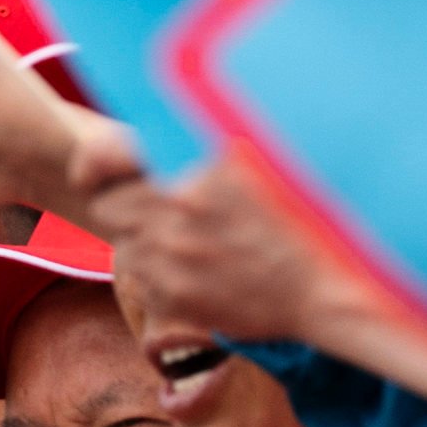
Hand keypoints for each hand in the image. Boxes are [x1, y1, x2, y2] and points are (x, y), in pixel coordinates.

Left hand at [103, 156, 336, 346]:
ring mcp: (172, 259)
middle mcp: (174, 214)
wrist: (328, 290)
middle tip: (153, 208)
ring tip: (183, 241)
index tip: (98, 169)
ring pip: (125, 246)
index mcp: (192, 173)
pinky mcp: (176, 297)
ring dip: (142, 241)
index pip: (107, 160)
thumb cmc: (303, 218)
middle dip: (123, 205)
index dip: (97, 165)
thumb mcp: (255, 159)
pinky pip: (144, 281)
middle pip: (109, 207)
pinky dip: (159, 275)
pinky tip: (195, 269)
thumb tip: (167, 129)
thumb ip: (205, 143)